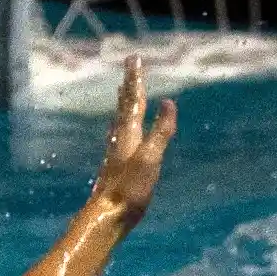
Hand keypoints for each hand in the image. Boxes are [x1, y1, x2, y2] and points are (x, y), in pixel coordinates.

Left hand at [92, 57, 176, 226]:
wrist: (107, 216)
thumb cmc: (130, 190)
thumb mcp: (150, 159)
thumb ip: (161, 132)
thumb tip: (169, 103)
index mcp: (128, 134)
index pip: (134, 101)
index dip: (136, 80)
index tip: (135, 59)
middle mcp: (119, 139)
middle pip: (125, 106)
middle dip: (129, 86)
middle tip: (130, 66)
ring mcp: (115, 152)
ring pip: (120, 119)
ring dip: (123, 103)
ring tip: (122, 91)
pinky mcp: (115, 164)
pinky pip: (119, 134)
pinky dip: (121, 122)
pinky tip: (118, 129)